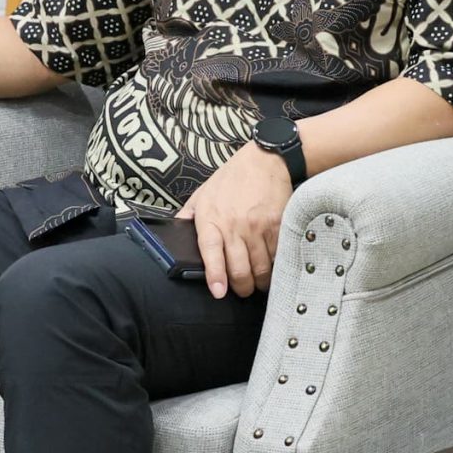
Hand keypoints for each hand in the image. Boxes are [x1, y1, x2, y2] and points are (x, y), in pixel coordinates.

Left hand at [175, 141, 292, 298]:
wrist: (265, 160)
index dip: (215, 276)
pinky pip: (277, 255)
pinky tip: (273, 267)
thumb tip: (174, 234)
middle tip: (243, 291)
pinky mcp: (277, 225)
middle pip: (239, 269)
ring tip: (259, 283)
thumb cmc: (232, 178)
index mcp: (211, 219)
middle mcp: (234, 225)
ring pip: (261, 267)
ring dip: (260, 281)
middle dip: (242, 288)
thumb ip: (188, 216)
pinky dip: (275, 266)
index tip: (219, 292)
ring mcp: (257, 227)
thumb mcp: (202, 194)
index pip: (211, 253)